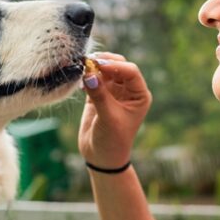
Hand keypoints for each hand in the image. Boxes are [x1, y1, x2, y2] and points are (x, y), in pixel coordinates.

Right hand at [79, 52, 152, 169]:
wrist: (101, 157)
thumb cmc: (112, 141)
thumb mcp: (108, 118)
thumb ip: (99, 95)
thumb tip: (88, 74)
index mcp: (139, 95)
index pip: (131, 72)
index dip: (116, 65)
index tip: (99, 66)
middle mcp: (128, 90)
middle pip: (118, 66)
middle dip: (104, 62)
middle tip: (88, 62)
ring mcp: (113, 91)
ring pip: (105, 70)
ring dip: (94, 67)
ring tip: (81, 68)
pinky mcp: (99, 94)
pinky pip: (93, 78)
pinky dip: (87, 76)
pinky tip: (80, 80)